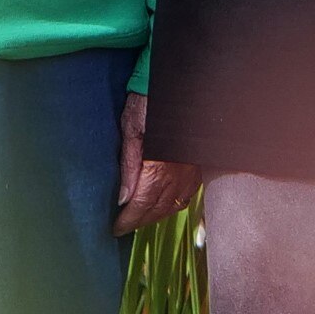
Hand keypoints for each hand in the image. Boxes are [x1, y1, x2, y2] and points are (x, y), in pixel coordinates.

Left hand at [115, 93, 197, 235]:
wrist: (178, 85)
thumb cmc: (148, 102)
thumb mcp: (131, 130)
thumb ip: (128, 167)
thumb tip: (123, 198)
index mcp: (158, 167)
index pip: (141, 205)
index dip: (128, 220)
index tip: (116, 228)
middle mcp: (178, 174)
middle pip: (157, 209)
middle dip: (140, 221)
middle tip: (125, 226)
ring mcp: (190, 171)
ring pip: (173, 205)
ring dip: (156, 216)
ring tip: (140, 218)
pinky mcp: (197, 166)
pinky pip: (187, 195)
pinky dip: (173, 204)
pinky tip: (162, 204)